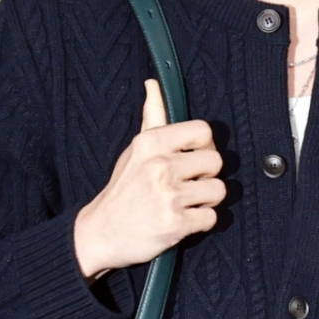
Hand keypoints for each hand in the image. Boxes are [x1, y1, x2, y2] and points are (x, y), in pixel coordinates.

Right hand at [73, 79, 224, 279]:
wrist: (99, 233)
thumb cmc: (122, 191)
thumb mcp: (134, 150)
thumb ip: (151, 118)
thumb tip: (153, 85)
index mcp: (151, 143)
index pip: (203, 131)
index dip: (205, 146)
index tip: (193, 159)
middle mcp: (160, 166)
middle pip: (216, 161)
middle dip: (207, 176)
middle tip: (188, 185)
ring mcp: (168, 196)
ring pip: (218, 191)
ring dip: (206, 201)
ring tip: (186, 204)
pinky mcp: (175, 224)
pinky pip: (211, 218)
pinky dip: (201, 223)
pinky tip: (183, 221)